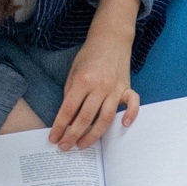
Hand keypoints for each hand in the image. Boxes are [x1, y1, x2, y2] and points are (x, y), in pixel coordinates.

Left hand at [54, 30, 138, 150]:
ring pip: (105, 118)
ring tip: (82, 145)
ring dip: (93, 135)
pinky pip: (133, 104)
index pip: (68, 109)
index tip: (54, 138)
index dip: (60, 126)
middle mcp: (100, 86)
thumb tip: (68, 118)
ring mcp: (115, 88)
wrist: (111, 38)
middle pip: (85, 118)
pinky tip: (123, 126)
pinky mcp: (127, 88)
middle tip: (65, 147)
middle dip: (73, 135)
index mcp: (83, 81)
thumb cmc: (90, 55)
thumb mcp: (74, 71)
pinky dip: (130, 115)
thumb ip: (71, 93)